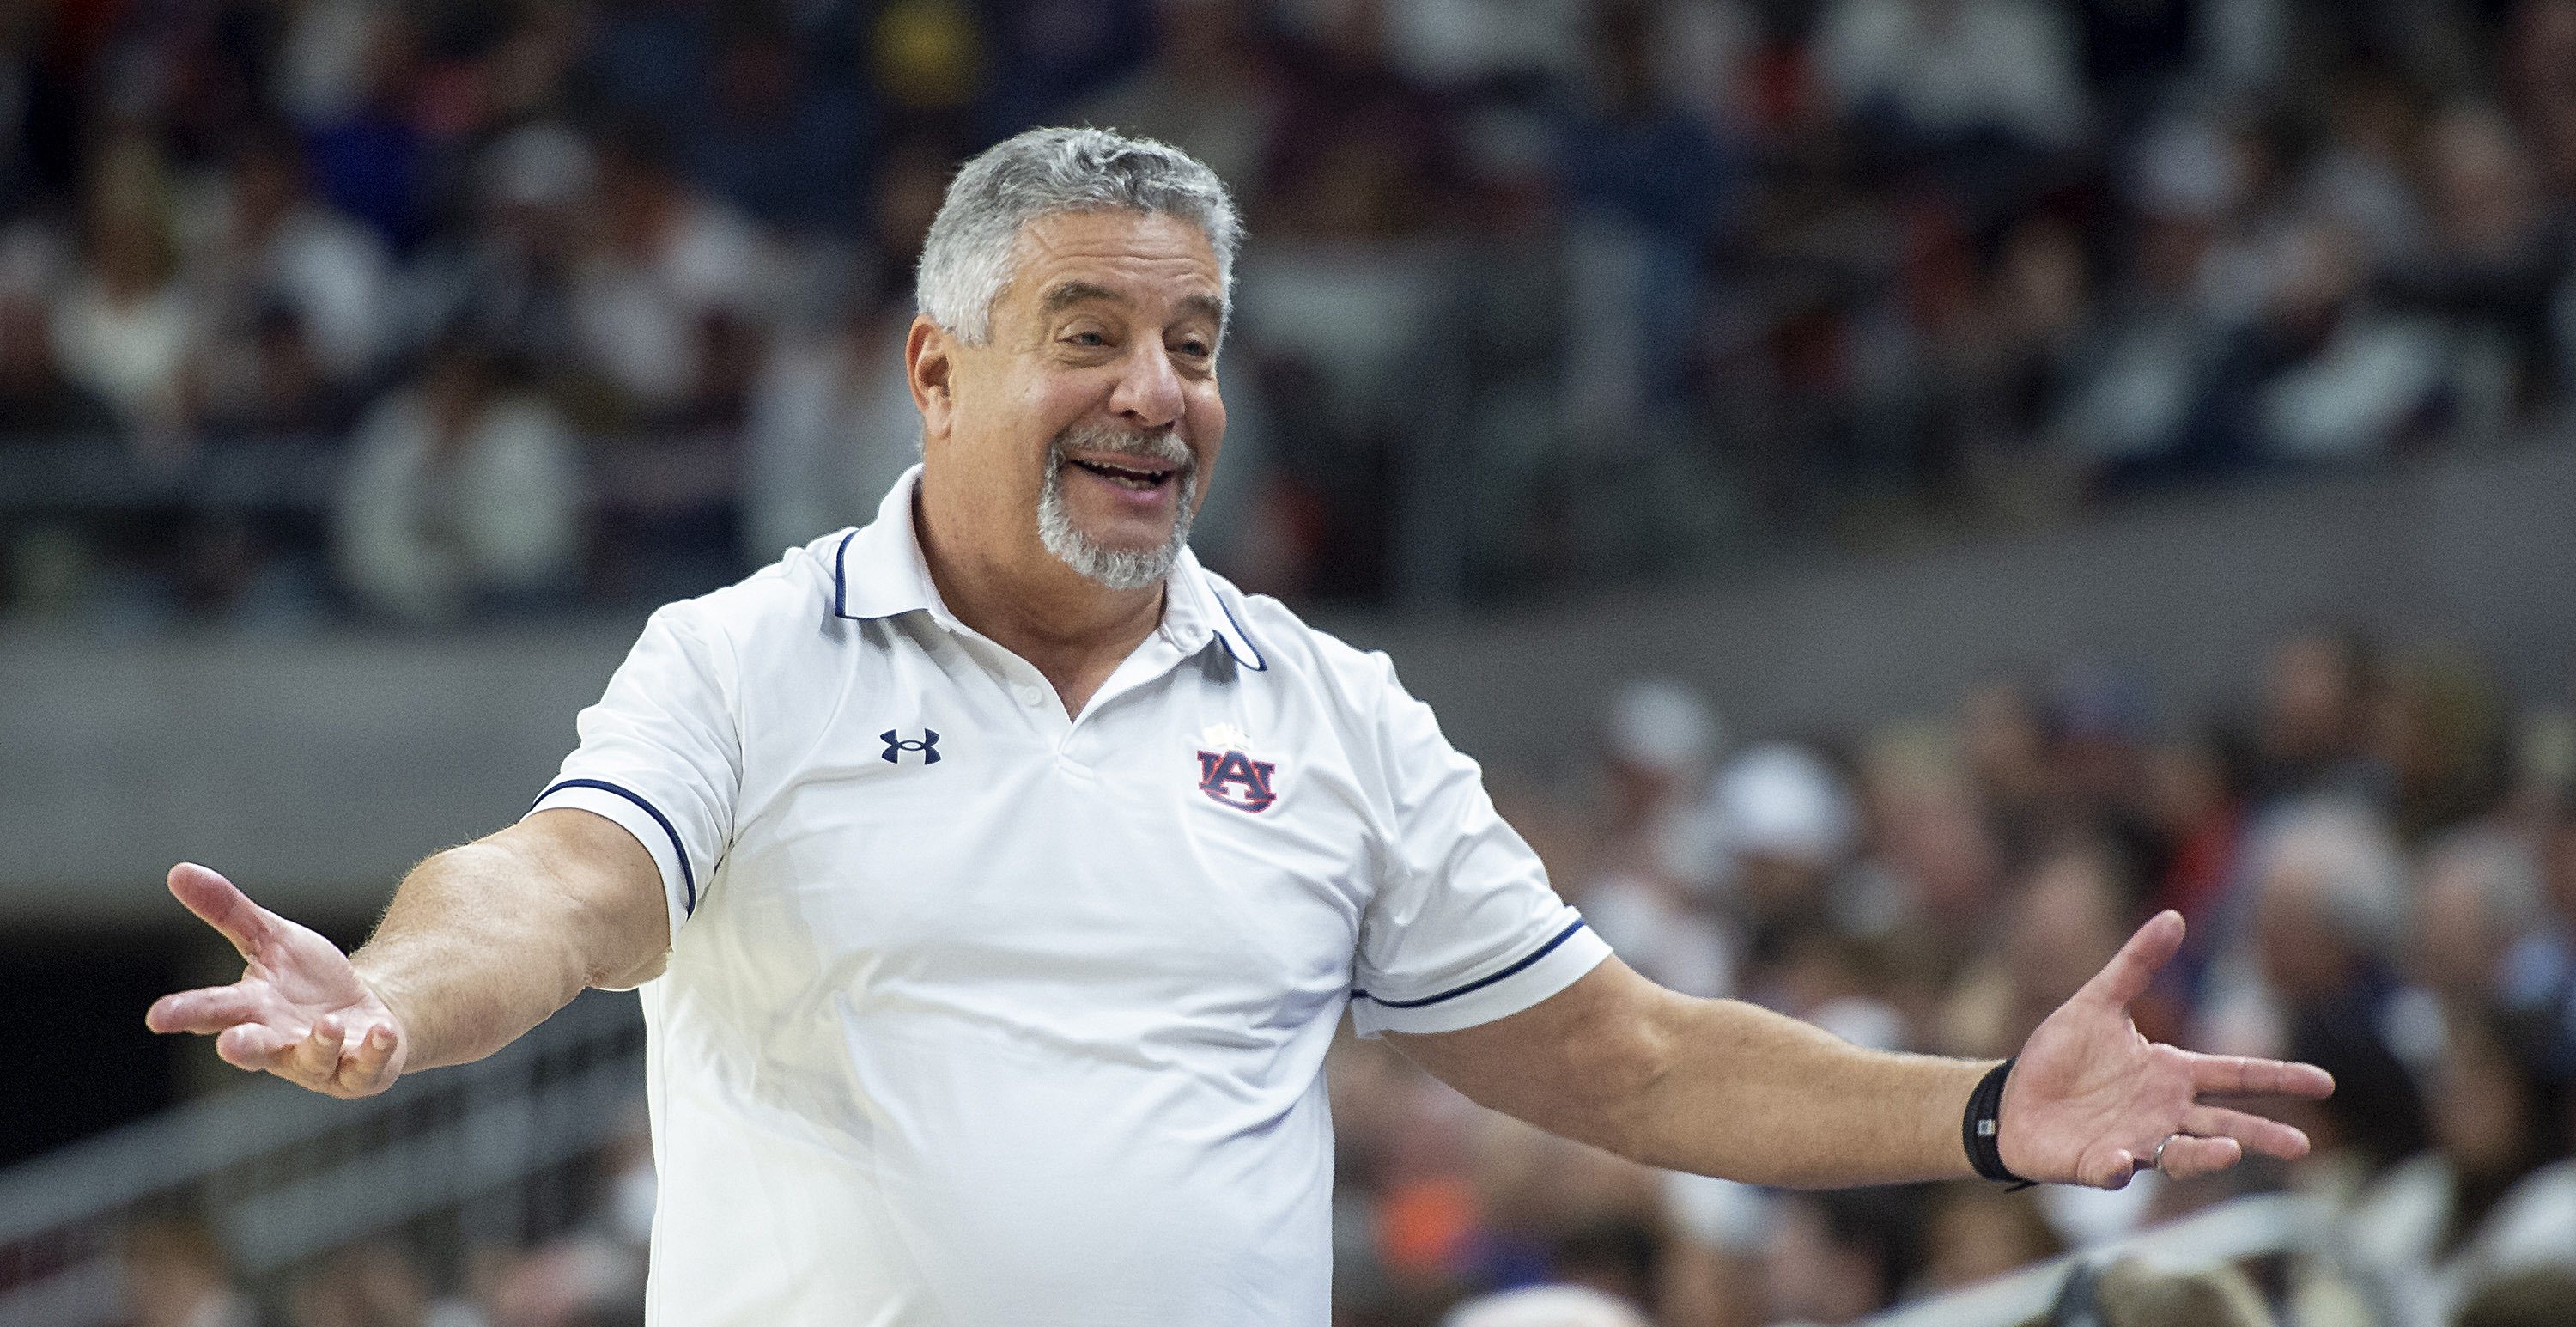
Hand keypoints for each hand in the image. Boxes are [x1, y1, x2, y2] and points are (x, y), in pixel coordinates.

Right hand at [144, 863, 408, 1098]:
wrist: (363, 1015)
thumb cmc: (306, 981)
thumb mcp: (271, 938)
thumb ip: (228, 911)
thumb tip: (178, 870)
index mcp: (251, 1010)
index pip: (212, 1011)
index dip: (186, 1013)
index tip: (158, 1017)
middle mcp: (279, 1042)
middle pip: (253, 1047)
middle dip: (240, 1047)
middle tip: (227, 1046)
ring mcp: (320, 1061)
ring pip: (314, 1060)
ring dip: (319, 1044)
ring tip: (327, 1023)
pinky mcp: (361, 1069)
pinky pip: (367, 1065)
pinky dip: (374, 1051)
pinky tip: (380, 1031)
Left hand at [1998, 910, 2333, 1188]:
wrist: (2012, 1098)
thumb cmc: (2061, 1056)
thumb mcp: (2097, 1002)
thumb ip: (2135, 965)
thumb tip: (2173, 916)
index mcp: (2171, 1073)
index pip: (2235, 1074)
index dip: (2278, 1077)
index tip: (2323, 1081)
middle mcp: (2164, 1113)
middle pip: (2225, 1124)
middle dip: (2261, 1134)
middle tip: (2301, 1146)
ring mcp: (2135, 1142)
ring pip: (2182, 1154)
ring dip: (2205, 1155)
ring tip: (2230, 1151)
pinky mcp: (2097, 1164)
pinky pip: (2113, 1169)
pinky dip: (2118, 1167)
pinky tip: (2121, 1161)